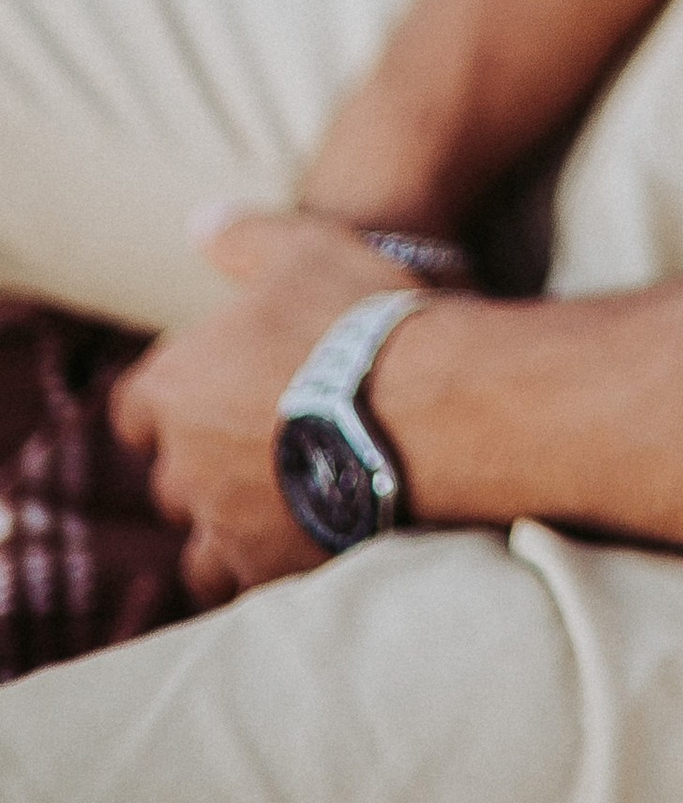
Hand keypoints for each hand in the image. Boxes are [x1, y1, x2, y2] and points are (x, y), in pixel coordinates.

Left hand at [110, 213, 445, 603]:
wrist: (428, 403)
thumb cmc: (357, 317)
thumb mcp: (302, 246)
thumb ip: (241, 236)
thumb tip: (200, 221)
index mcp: (174, 388)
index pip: (134, 408)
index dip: (166, 400)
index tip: (205, 394)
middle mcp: (184, 465)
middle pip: (171, 478)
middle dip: (203, 465)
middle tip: (259, 443)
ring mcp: (226, 525)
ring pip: (201, 546)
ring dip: (227, 529)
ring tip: (277, 508)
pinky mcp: (273, 568)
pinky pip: (253, 581)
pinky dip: (270, 564)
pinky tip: (308, 540)